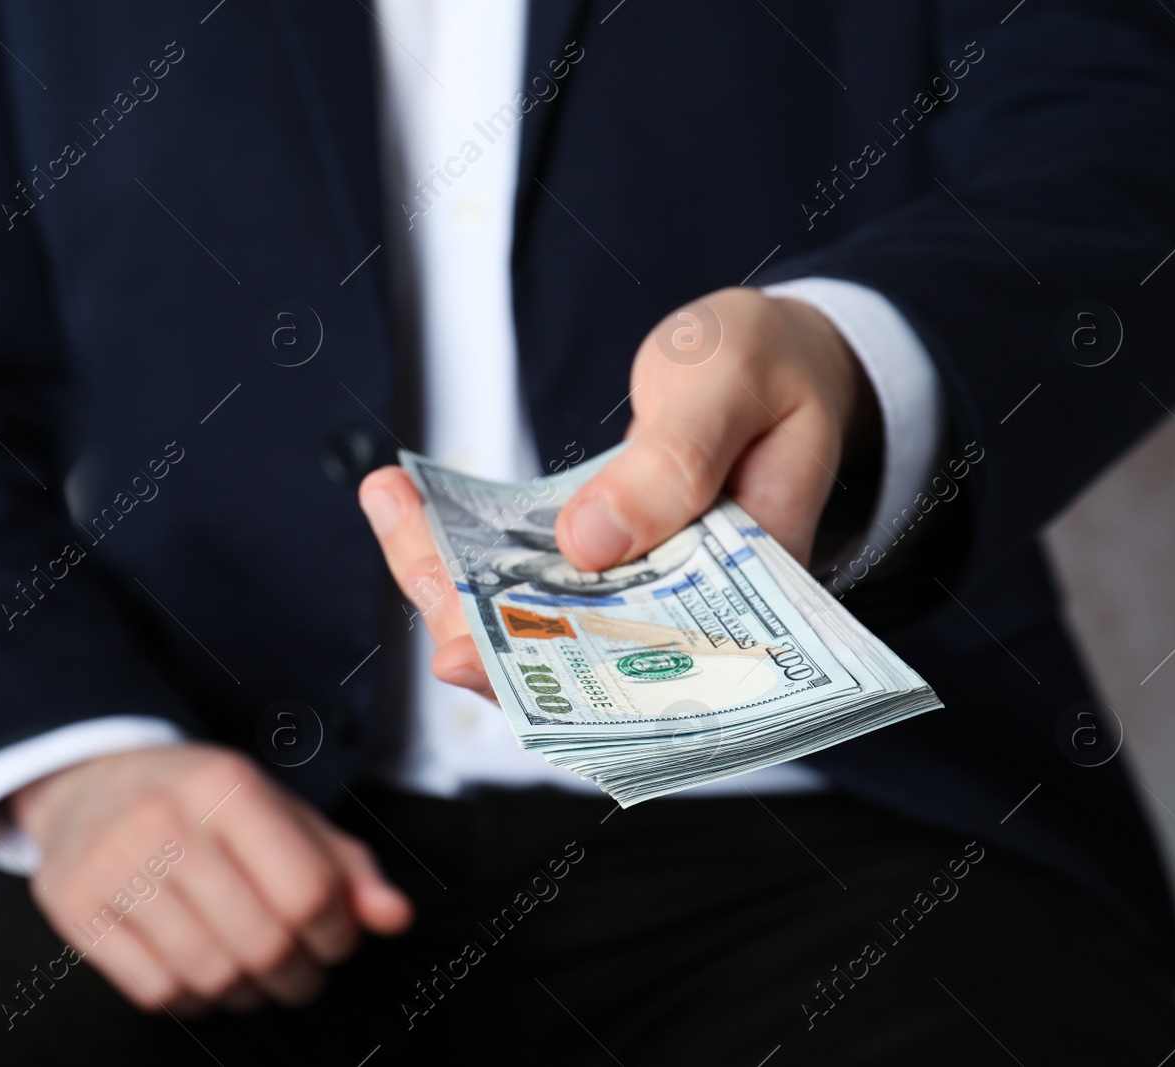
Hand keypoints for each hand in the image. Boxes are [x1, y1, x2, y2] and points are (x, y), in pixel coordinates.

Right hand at [10, 743, 412, 1013]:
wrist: (91, 781)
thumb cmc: (206, 804)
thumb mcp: (281, 813)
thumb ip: (345, 866)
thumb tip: (396, 918)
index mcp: (228, 786)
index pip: (309, 891)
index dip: (338, 934)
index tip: (334, 939)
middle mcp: (166, 821)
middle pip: (263, 943)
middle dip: (299, 977)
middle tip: (302, 975)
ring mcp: (113, 865)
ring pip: (211, 975)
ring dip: (250, 996)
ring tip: (258, 979)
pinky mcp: (74, 908)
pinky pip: (157, 992)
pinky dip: (196, 1001)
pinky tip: (204, 976)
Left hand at [358, 287, 876, 696]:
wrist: (780, 359)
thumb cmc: (774, 368)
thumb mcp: (735, 385)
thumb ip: (677, 460)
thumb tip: (590, 543)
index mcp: (757, 598)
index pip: (647, 672)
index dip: (550, 684)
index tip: (462, 654)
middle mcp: (697, 618)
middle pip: (575, 662)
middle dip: (476, 625)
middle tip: (413, 556)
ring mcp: (646, 596)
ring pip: (539, 624)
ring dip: (454, 581)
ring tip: (394, 506)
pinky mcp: (607, 567)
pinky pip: (529, 577)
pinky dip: (467, 547)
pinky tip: (409, 500)